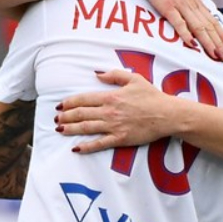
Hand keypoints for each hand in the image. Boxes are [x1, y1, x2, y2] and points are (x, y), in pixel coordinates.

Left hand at [56, 69, 178, 153]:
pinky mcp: (120, 139)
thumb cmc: (152, 96)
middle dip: (66, 116)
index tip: (60, 105)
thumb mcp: (134, 79)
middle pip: (81, 114)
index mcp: (111, 96)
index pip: (84, 99)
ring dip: (70, 129)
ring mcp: (114, 126)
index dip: (69, 102)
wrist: (167, 115)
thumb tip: (97, 73)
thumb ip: (114, 75)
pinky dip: (86, 146)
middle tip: (56, 118)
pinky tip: (76, 148)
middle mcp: (109, 111)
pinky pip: (99, 143)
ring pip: (86, 128)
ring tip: (59, 129)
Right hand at [133, 0, 222, 60]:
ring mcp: (180, 5)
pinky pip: (178, 22)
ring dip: (207, 41)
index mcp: (195, 1)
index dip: (222, 35)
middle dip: (219, 43)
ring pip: (198, 26)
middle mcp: (191, 4)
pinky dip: (186, 33)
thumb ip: (187, 4)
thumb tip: (194, 16)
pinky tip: (191, 44)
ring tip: (215, 54)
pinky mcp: (167, 6)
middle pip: (209, 26)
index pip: (212, 21)